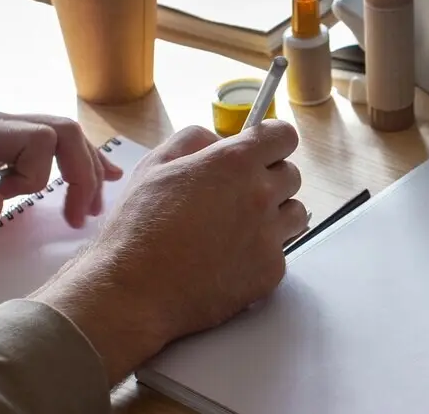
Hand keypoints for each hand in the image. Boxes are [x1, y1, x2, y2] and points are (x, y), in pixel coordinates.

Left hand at [0, 81, 119, 227]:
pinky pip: (54, 137)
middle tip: (81, 217)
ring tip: (92, 206)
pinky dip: (80, 158)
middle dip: (82, 173)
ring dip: (85, 168)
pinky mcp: (5, 135)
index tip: (8, 199)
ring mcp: (4, 125)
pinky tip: (100, 175)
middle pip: (64, 131)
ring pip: (65, 132)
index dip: (37, 176)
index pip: (39, 140)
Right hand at [31, 122, 308, 384]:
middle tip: (236, 198)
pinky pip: (281, 252)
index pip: (284, 136)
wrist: (133, 293)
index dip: (272, 143)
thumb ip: (193, 140)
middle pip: (292, 176)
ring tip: (236, 230)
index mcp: (234, 163)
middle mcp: (260, 195)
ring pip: (295, 213)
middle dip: (269, 181)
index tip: (261, 153)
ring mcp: (269, 235)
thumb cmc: (137, 228)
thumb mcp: (154, 165)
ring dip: (275, 216)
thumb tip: (219, 140)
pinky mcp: (271, 271)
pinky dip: (261, 254)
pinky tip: (229, 260)